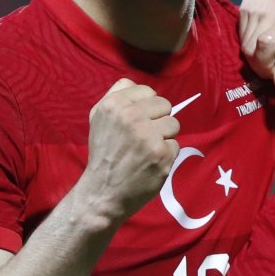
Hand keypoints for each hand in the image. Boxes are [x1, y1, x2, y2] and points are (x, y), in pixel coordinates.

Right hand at [78, 78, 180, 221]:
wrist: (102, 191)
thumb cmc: (104, 153)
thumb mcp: (98, 118)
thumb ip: (116, 95)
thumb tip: (135, 83)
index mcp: (114, 104)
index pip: (149, 91)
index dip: (146, 108)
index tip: (135, 122)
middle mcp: (131, 117)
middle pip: (165, 105)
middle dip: (157, 120)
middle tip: (141, 138)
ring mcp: (148, 136)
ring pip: (174, 124)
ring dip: (164, 137)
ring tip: (145, 150)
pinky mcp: (162, 154)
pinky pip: (176, 144)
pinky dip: (166, 155)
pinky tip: (150, 162)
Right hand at [239, 0, 274, 89]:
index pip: (265, 44)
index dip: (266, 65)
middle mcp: (274, 7)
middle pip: (250, 47)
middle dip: (260, 63)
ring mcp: (259, 2)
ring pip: (243, 41)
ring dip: (256, 52)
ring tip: (274, 49)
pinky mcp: (249, 1)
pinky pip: (240, 30)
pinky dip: (250, 39)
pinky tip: (265, 36)